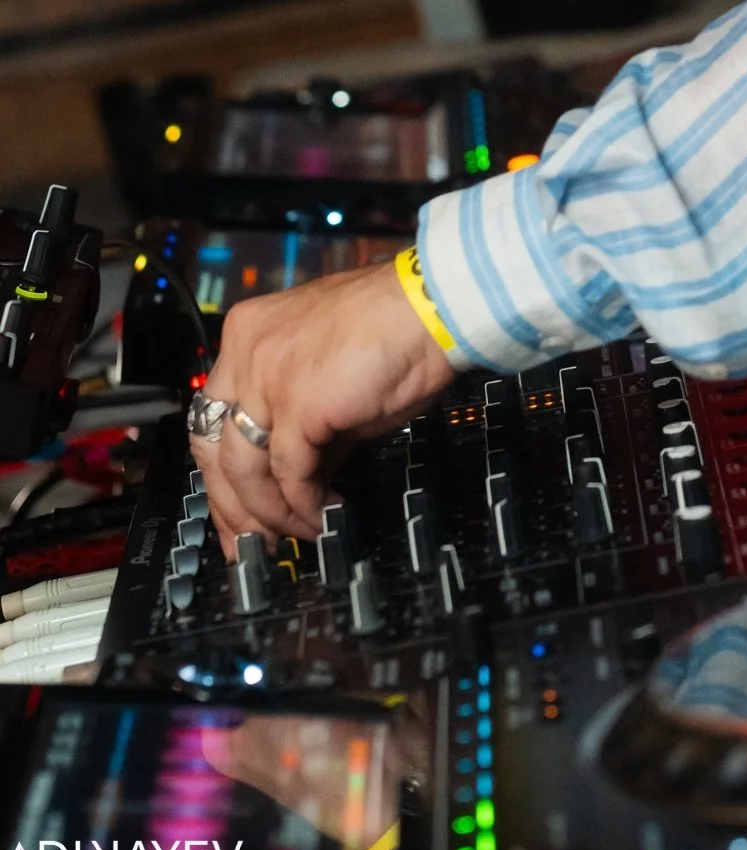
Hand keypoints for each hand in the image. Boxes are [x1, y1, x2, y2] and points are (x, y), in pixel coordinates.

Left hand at [191, 261, 452, 545]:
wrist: (433, 306)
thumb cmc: (397, 326)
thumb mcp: (330, 373)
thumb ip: (304, 420)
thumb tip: (303, 475)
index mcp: (247, 334)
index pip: (211, 416)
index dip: (220, 471)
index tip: (234, 507)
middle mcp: (246, 353)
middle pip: (212, 449)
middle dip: (231, 505)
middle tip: (249, 542)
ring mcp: (266, 377)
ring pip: (243, 469)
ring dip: (270, 513)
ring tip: (297, 533)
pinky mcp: (298, 405)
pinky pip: (289, 474)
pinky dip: (305, 504)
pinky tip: (324, 515)